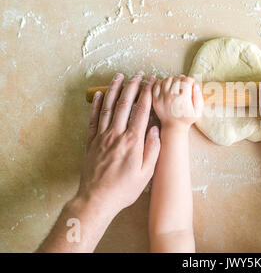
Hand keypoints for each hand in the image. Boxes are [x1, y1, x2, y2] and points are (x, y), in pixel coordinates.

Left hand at [78, 71, 160, 214]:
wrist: (96, 199)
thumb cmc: (124, 189)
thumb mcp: (146, 173)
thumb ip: (152, 149)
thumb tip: (156, 129)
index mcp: (132, 141)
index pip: (141, 111)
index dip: (147, 94)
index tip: (152, 82)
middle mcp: (116, 134)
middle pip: (124, 104)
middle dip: (133, 86)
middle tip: (139, 73)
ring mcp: (101, 137)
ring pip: (107, 107)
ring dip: (113, 89)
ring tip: (119, 76)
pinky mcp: (91, 142)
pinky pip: (93, 119)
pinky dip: (95, 105)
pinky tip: (98, 95)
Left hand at [152, 75, 202, 131]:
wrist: (173, 127)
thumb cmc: (186, 119)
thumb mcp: (198, 111)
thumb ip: (198, 97)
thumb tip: (195, 85)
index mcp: (183, 98)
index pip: (187, 80)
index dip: (190, 80)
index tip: (191, 84)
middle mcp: (172, 96)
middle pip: (177, 78)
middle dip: (182, 79)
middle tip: (184, 84)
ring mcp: (162, 97)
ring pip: (167, 79)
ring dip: (173, 79)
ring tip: (176, 84)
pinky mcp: (156, 99)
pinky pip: (157, 85)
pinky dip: (162, 82)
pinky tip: (167, 85)